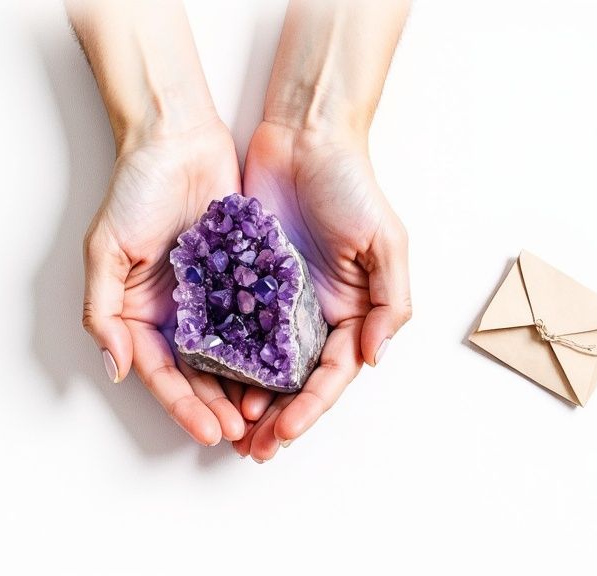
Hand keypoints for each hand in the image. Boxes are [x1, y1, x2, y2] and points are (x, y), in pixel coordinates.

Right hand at [69, 0, 245, 445]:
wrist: (178, 137)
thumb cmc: (135, 188)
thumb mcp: (105, 249)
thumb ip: (103, 311)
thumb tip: (115, 368)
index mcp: (141, 313)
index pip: (162, 373)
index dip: (184, 405)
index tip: (208, 431)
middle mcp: (176, 312)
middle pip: (198, 373)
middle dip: (217, 406)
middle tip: (243, 434)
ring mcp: (211, 295)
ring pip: (230, 355)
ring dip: (245, 387)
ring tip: (268, 414)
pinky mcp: (242, 274)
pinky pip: (256, 318)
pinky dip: (267, 346)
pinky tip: (286, 368)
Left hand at [233, 121, 411, 460]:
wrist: (304, 135)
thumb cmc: (352, 183)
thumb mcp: (386, 241)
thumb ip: (389, 302)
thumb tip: (375, 359)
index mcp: (350, 310)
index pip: (331, 374)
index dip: (310, 407)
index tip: (284, 432)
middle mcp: (312, 312)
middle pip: (294, 380)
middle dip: (276, 418)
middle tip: (251, 449)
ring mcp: (275, 297)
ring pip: (260, 362)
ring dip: (247, 398)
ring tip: (227, 428)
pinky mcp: (243, 277)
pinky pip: (231, 325)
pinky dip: (222, 356)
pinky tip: (206, 379)